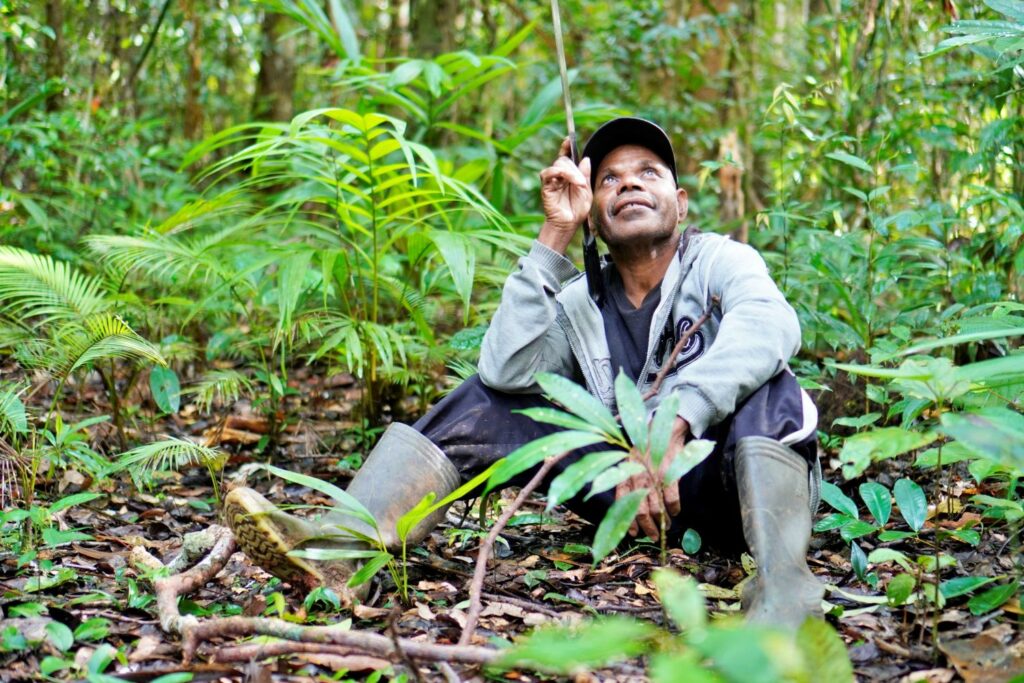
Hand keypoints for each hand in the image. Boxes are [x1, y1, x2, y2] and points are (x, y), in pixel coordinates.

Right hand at [538, 137, 591, 253]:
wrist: (569, 224)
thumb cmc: (577, 210)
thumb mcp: (587, 191)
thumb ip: (585, 175)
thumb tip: (585, 159)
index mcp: (569, 175)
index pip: (567, 157)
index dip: (566, 147)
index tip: (569, 138)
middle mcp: (559, 176)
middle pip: (565, 160)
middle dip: (575, 169)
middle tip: (582, 182)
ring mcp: (552, 180)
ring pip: (559, 164)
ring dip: (571, 172)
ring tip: (579, 184)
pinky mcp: (546, 186)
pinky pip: (549, 172)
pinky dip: (560, 173)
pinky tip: (568, 181)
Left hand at [616, 417, 688, 540]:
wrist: (665, 428)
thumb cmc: (645, 448)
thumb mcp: (630, 462)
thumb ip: (627, 481)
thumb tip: (628, 506)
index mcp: (625, 474)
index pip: (622, 503)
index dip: (627, 521)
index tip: (633, 533)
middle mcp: (637, 476)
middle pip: (640, 510)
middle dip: (647, 527)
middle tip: (652, 536)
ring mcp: (653, 476)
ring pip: (657, 508)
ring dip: (662, 522)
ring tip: (665, 527)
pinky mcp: (669, 473)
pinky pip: (672, 498)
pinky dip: (674, 509)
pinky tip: (675, 512)